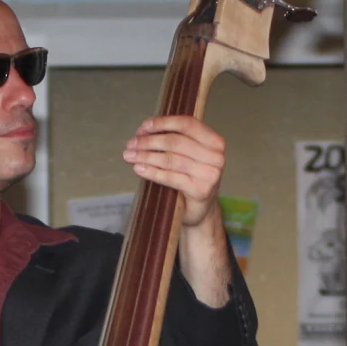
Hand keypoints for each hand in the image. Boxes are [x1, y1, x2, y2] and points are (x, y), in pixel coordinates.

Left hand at [125, 114, 235, 306]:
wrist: (196, 223)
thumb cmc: (183, 189)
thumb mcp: (181, 161)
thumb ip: (171, 143)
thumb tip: (143, 128)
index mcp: (215, 142)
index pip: (187, 122)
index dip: (161, 123)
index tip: (142, 127)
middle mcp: (218, 157)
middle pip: (176, 140)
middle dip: (148, 141)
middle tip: (128, 146)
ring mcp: (212, 174)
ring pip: (172, 156)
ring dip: (145, 154)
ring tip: (128, 156)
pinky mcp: (202, 192)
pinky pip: (172, 175)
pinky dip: (152, 169)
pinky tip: (138, 168)